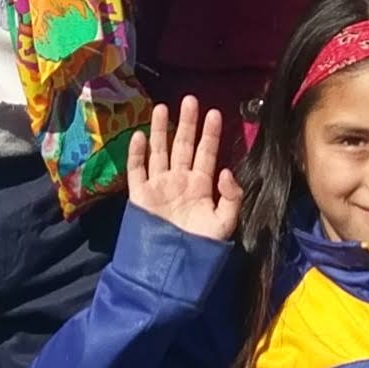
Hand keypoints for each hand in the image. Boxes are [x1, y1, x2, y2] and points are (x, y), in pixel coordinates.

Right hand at [131, 96, 243, 241]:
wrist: (173, 267)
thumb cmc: (201, 247)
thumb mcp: (225, 223)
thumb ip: (231, 196)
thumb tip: (225, 170)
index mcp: (201, 186)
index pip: (207, 153)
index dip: (211, 133)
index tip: (215, 112)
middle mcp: (180, 181)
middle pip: (183, 146)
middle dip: (187, 123)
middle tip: (190, 99)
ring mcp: (159, 186)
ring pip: (160, 152)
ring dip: (161, 130)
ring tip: (163, 107)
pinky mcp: (141, 196)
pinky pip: (137, 171)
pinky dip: (137, 154)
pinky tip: (140, 136)